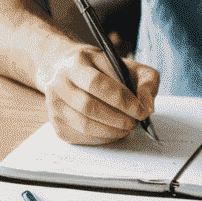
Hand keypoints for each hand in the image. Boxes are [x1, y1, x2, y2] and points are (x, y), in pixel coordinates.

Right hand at [35, 44, 159, 145]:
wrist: (68, 70)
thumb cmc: (102, 69)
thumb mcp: (127, 65)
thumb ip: (145, 81)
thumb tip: (147, 107)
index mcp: (76, 62)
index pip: (97, 84)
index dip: (121, 100)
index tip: (140, 110)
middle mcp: (59, 83)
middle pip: (88, 107)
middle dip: (117, 118)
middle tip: (134, 122)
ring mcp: (54, 105)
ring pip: (84, 125)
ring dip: (111, 130)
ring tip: (127, 127)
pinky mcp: (56, 124)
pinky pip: (81, 137)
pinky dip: (101, 138)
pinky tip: (113, 131)